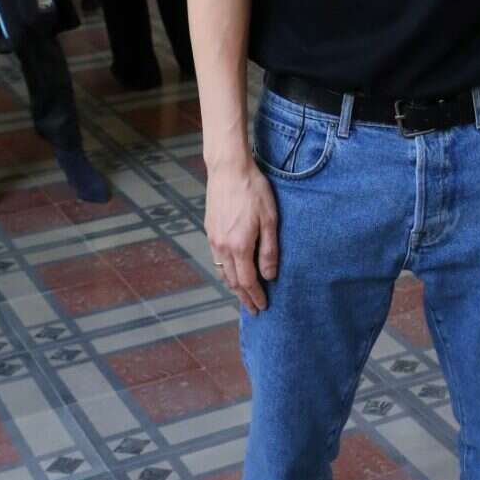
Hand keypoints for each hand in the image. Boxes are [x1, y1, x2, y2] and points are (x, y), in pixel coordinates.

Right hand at [205, 157, 278, 313]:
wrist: (229, 169)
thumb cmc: (254, 191)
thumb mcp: (270, 220)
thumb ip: (270, 251)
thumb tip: (270, 276)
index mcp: (240, 246)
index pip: (248, 281)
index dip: (255, 297)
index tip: (262, 307)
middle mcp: (223, 247)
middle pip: (233, 281)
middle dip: (244, 297)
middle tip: (253, 309)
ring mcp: (213, 238)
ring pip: (222, 272)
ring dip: (233, 286)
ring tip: (243, 294)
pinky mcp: (210, 229)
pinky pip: (216, 259)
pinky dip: (225, 271)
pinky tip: (232, 271)